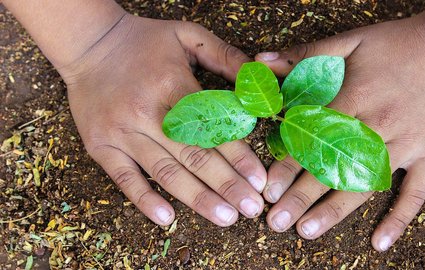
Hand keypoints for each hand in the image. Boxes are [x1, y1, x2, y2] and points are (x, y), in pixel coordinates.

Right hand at [60, 14, 266, 226]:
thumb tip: (257, 81)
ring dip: (197, 198)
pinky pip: (124, 178)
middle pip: (193, 156)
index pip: (211, 127)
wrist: (88, 43)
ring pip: (165, 172)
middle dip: (226, 185)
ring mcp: (122, 132)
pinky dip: (145, 200)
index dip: (238, 156)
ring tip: (225, 218)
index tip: (259, 180)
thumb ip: (225, 56)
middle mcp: (147, 112)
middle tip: (251, 208)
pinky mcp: (101, 146)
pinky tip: (167, 218)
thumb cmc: (144, 42)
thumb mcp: (188, 36)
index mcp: (172, 84)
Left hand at [255, 9, 424, 249]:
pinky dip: (399, 218)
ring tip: (307, 231)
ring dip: (335, 211)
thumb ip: (306, 54)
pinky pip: (416, 192)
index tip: (268, 189)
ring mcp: (408, 143)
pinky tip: (379, 242)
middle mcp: (379, 126)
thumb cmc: (400, 42)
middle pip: (334, 168)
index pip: (314, 138)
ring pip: (367, 185)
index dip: (288, 165)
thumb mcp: (351, 40)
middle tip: (275, 222)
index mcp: (356, 99)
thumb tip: (262, 62)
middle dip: (302, 197)